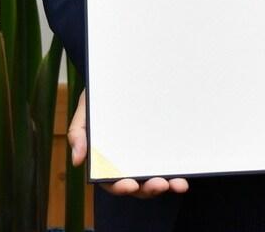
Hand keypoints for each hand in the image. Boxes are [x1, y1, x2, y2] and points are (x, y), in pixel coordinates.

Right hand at [67, 88, 188, 197]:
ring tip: (178, 184)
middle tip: (160, 184)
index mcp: (107, 159)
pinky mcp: (163, 145)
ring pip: (156, 177)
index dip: (121, 186)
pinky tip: (186, 174)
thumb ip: (78, 133)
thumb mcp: (87, 110)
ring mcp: (146, 155)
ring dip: (167, 185)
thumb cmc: (101, 96)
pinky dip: (178, 171)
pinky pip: (170, 163)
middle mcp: (128, 161)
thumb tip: (77, 161)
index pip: (112, 180)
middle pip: (138, 184)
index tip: (131, 184)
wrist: (122, 76)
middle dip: (149, 189)